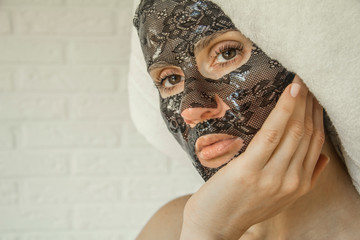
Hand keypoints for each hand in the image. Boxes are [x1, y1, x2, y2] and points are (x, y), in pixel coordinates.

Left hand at [180, 76, 327, 239]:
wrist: (213, 227)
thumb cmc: (242, 207)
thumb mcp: (279, 198)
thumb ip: (303, 179)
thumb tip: (321, 158)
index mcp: (299, 186)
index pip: (315, 143)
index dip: (317, 116)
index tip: (315, 96)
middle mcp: (291, 182)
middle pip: (307, 134)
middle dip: (310, 104)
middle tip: (308, 80)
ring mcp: (272, 177)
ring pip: (294, 131)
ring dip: (299, 102)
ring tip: (300, 81)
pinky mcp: (250, 170)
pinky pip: (272, 134)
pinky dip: (283, 110)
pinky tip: (289, 92)